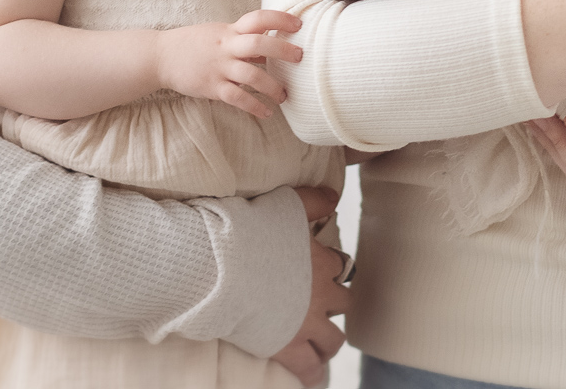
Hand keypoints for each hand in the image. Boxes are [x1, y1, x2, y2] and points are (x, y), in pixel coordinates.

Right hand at [155, 10, 302, 117]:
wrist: (161, 56)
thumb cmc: (194, 44)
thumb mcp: (219, 34)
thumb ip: (243, 40)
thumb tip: (272, 49)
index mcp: (229, 31)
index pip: (258, 18)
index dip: (280, 19)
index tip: (299, 24)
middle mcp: (226, 47)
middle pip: (258, 43)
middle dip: (282, 49)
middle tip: (300, 57)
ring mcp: (218, 67)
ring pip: (251, 75)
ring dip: (272, 86)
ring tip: (284, 96)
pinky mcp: (211, 87)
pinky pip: (236, 97)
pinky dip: (254, 106)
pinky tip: (266, 113)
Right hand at [270, 186, 350, 387]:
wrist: (223, 265)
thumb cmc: (250, 230)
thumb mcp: (287, 203)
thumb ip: (313, 200)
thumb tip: (334, 195)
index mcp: (321, 261)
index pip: (339, 267)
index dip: (331, 269)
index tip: (321, 270)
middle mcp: (320, 295)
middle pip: (343, 303)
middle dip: (334, 304)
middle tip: (320, 306)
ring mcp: (306, 324)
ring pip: (333, 340)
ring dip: (329, 341)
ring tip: (321, 345)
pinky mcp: (287, 347)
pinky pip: (309, 369)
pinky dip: (312, 374)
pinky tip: (310, 377)